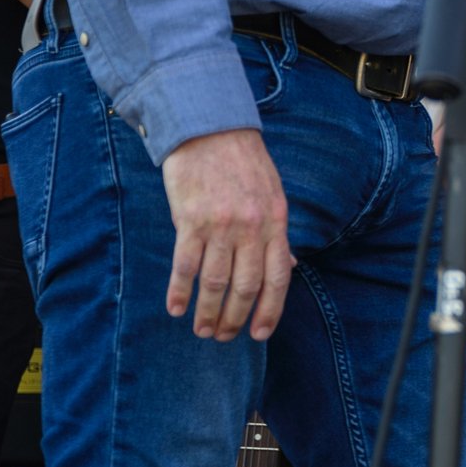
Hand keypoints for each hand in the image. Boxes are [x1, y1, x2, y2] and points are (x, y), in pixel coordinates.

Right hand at [161, 128, 293, 341]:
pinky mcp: (191, 220)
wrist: (210, 130)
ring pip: (216, 281)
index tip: (260, 333)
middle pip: (247, 286)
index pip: (279, 276)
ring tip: (202, 329)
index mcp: (276, 221)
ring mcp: (221, 225)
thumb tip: (289, 265)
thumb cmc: (243, 164)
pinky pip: (186, 265)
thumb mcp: (274, 195)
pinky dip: (180, 291)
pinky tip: (176, 308)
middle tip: (223, 336)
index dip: (271, 309)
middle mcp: (252, 227)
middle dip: (236, 318)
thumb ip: (277, 233)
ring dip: (207, 311)